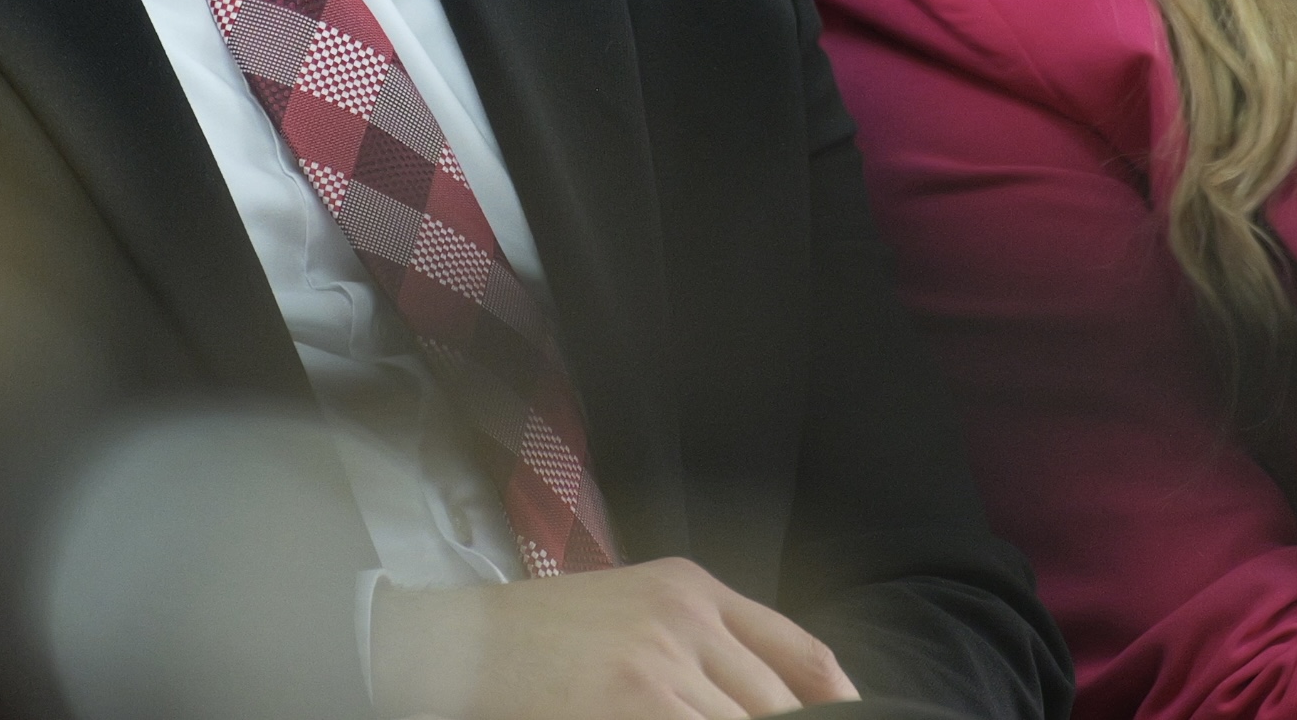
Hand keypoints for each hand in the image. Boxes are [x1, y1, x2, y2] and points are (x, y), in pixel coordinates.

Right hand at [370, 558, 860, 719]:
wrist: (455, 646)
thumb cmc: (540, 639)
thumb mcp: (637, 611)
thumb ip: (709, 644)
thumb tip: (784, 697)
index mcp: (694, 589)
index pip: (805, 660)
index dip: (841, 708)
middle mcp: (689, 619)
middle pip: (780, 709)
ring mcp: (662, 667)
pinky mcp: (636, 706)